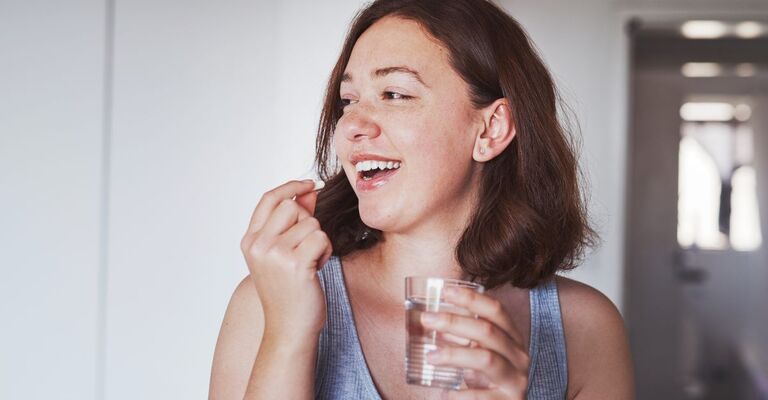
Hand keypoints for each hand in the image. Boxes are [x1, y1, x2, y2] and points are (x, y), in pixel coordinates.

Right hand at [240, 180, 331, 339]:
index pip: (269, 199)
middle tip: (305, 248)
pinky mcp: (294, 264)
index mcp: (250, 241)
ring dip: (318, 241)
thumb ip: (294, 220)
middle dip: (307, 222)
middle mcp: (258, 245)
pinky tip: (315, 269)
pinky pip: (321, 238)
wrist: (289, 328)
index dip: (290, 186)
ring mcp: (274, 254)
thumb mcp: (284, 252)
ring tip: (309, 263)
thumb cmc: (289, 291)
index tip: (309, 184)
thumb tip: (309, 190)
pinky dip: (325, 252)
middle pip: (292, 206)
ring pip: (311, 223)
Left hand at [421, 287, 528, 398]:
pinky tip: (444, 393)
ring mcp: (516, 380)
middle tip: (426, 319)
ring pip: (485, 359)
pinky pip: (480, 397)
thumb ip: (465, 338)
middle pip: (487, 331)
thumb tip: (428, 319)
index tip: (446, 291)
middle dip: (453, 321)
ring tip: (429, 356)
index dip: (472, 298)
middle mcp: (518, 356)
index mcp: (512, 339)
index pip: (496, 310)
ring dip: (453, 355)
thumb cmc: (486, 380)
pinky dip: (459, 394)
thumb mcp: (480, 355)